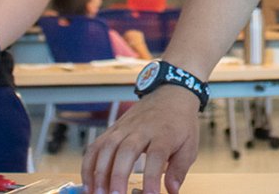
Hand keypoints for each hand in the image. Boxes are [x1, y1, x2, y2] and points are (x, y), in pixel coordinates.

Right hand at [83, 85, 199, 193]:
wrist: (170, 95)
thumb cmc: (180, 124)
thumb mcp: (189, 146)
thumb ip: (179, 169)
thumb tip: (172, 191)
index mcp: (164, 134)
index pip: (156, 155)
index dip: (151, 177)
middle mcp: (141, 129)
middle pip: (126, 150)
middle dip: (118, 175)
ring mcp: (123, 128)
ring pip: (106, 147)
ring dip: (99, 172)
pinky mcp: (112, 130)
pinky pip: (95, 146)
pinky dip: (88, 165)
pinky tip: (88, 184)